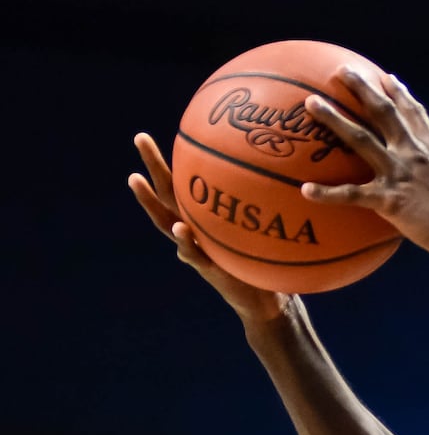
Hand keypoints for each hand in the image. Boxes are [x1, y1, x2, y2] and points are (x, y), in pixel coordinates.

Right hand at [127, 132, 288, 323]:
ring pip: (166, 222)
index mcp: (205, 218)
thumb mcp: (266, 229)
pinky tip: (181, 229)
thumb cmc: (266, 260)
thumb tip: (286, 171)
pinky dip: (185, 242)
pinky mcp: (208, 269)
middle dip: (153, 167)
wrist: (265, 301)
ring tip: (136, 181)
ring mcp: (197, 249)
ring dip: (149, 202)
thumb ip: (268, 207)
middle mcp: (195, 230)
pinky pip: (193, 254)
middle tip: (140, 137)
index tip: (162, 134)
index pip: (184, 185)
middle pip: (168, 194)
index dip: (172, 161)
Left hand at [300, 70, 428, 262]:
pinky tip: (307, 190)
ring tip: (311, 103)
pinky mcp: (390, 200)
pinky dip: (328, 194)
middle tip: (342, 71)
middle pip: (384, 112)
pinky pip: (353, 195)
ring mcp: (401, 174)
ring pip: (361, 139)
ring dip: (335, 119)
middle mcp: (414, 153)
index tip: (386, 78)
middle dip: (363, 88)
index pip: (414, 114)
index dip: (399, 94)